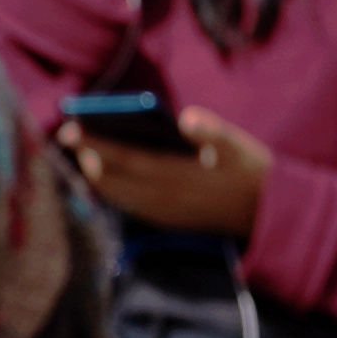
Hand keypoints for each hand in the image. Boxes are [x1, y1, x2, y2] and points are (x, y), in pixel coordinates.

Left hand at [58, 105, 272, 241]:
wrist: (269, 213)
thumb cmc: (251, 171)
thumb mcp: (238, 146)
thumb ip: (211, 131)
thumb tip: (186, 117)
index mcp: (175, 175)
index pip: (123, 157)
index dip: (94, 143)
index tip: (70, 127)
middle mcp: (161, 198)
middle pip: (111, 177)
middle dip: (87, 155)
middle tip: (67, 134)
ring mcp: (161, 212)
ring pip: (116, 194)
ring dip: (96, 173)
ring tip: (83, 152)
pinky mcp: (166, 220)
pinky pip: (128, 205)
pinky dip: (111, 189)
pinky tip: (105, 176)